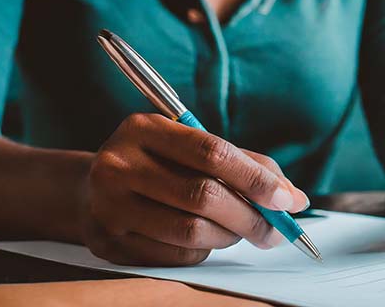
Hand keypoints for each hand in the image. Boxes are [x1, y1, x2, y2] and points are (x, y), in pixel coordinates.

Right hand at [79, 114, 307, 265]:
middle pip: (203, 195)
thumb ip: (245, 164)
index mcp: (144, 128)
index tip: (286, 200)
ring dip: (228, 236)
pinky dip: (203, 251)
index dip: (254, 178)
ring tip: (238, 230)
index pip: (211, 151)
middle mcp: (119, 164)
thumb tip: (294, 199)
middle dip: (250, 216)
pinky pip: (175, 255)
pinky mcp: (108, 243)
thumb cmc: (159, 166)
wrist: (90, 190)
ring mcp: (108, 205)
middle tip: (276, 230)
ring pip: (191, 231)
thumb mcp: (192, 149)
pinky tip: (204, 240)